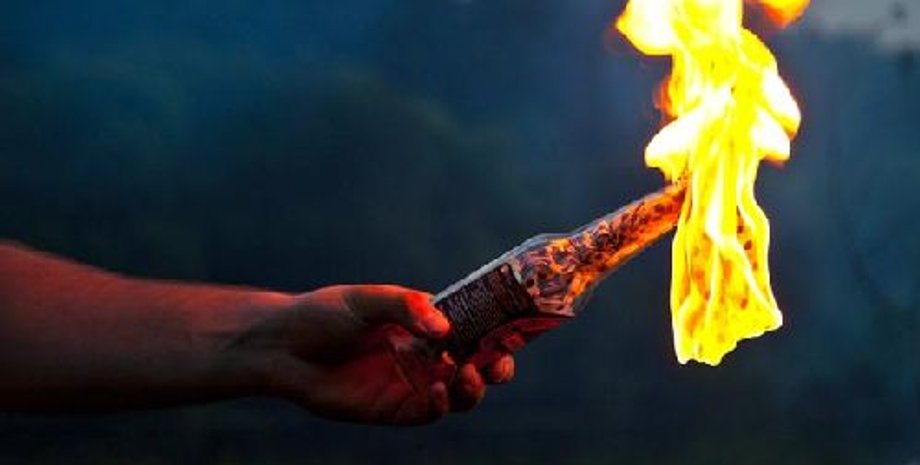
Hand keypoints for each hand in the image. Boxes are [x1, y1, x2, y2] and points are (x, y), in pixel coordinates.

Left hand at [229, 285, 514, 424]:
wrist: (281, 348)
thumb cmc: (322, 315)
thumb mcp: (364, 300)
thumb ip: (405, 307)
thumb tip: (444, 328)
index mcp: (424, 321)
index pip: (473, 324)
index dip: (499, 326)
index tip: (517, 324)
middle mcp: (425, 352)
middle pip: (478, 361)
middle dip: (498, 362)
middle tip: (499, 360)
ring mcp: (412, 382)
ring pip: (462, 392)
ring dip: (476, 386)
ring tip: (470, 374)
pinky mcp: (395, 408)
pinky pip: (431, 411)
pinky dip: (443, 403)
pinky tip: (437, 389)